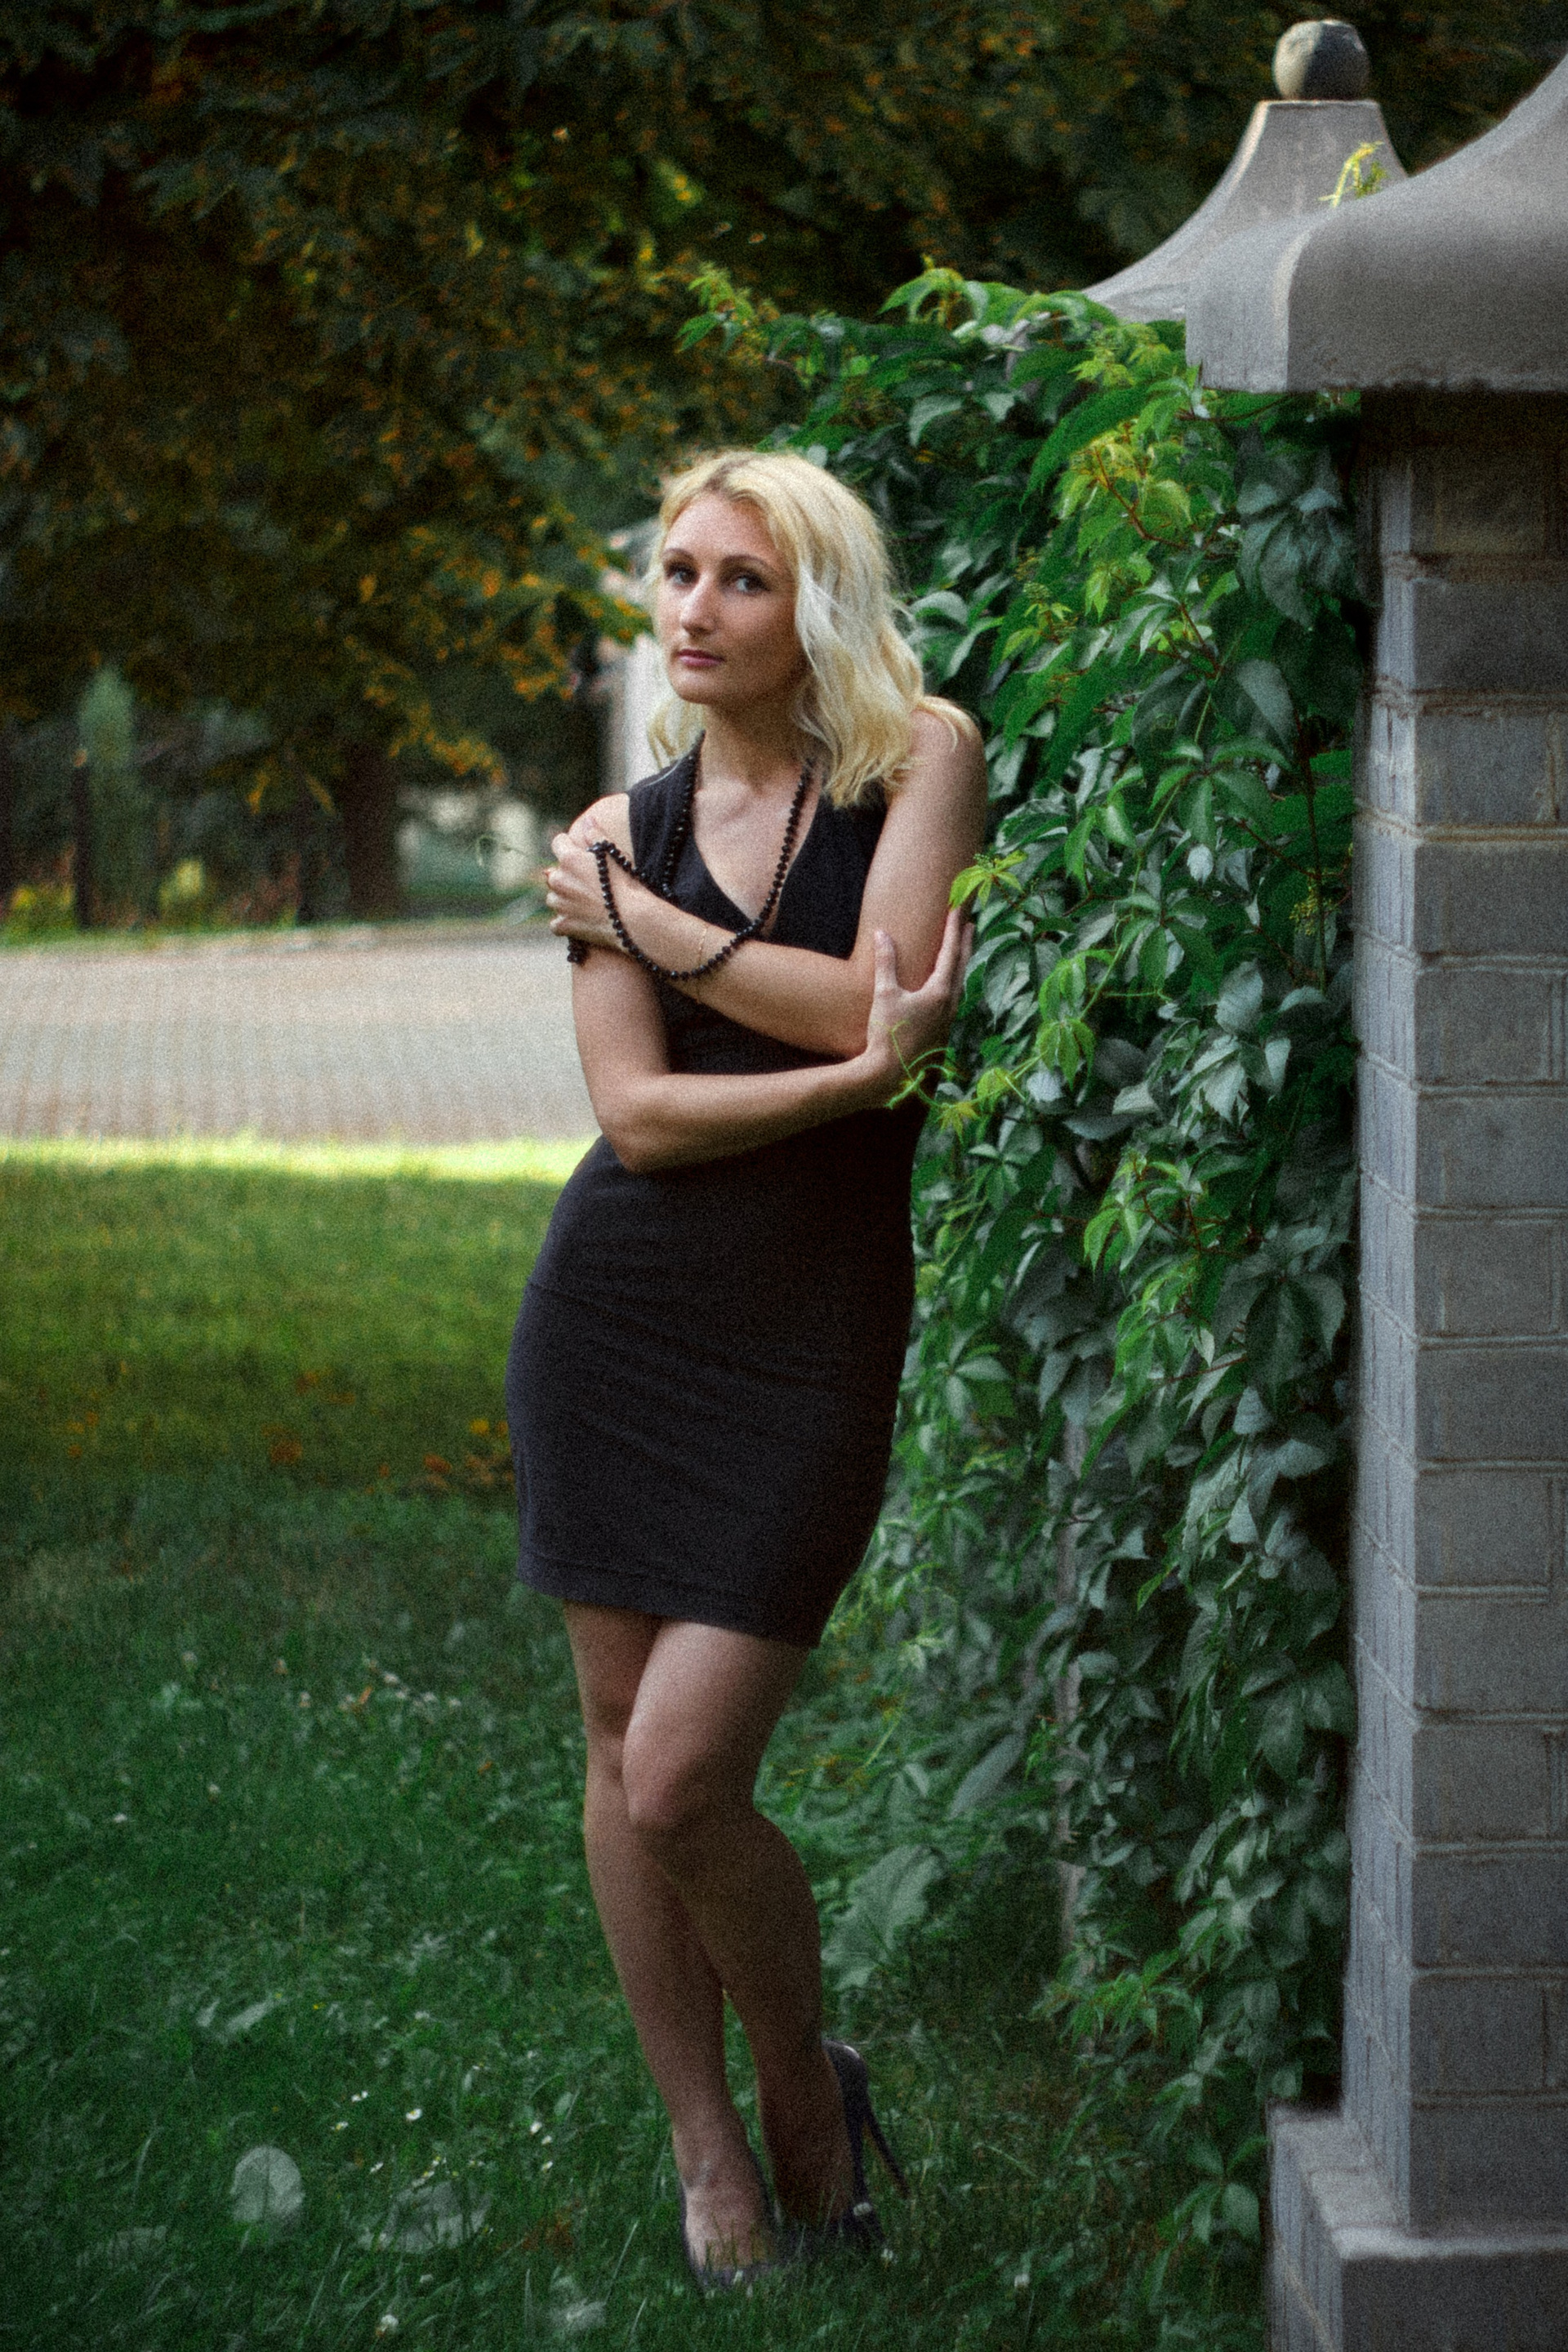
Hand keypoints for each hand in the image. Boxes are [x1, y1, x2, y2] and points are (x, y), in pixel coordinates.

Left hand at [545, 828, 620, 952]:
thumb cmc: (627, 884)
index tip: (581, 854)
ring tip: (587, 903)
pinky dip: (566, 922)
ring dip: (565, 899)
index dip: (569, 847)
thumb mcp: (615, 854)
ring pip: (554, 898)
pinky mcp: (563, 925)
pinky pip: (557, 923)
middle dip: (568, 876)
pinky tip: (582, 921)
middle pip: (555, 873)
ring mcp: (559, 904)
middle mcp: (559, 880)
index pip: (558, 843)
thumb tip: (587, 820)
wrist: (633, 919)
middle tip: (590, 884)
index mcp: (569, 858)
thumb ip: (597, 835)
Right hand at [863, 906, 971, 1096]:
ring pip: (959, 984)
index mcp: (940, 992)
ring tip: (960, 950)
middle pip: (962, 966)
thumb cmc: (887, 1034)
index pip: (950, 952)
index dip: (952, 929)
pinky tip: (945, 986)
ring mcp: (947, 1020)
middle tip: (970, 923)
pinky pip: (952, 999)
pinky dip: (953, 983)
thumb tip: (881, 933)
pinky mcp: (940, 1031)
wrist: (889, 1074)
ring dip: (961, 963)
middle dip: (965, 942)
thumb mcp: (884, 994)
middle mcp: (949, 1005)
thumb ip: (886, 962)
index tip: (957, 909)